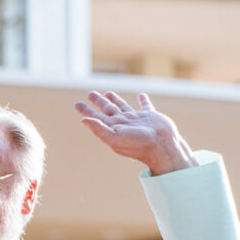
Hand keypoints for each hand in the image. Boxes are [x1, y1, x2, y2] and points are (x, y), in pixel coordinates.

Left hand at [74, 92, 195, 175]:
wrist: (161, 146)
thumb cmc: (138, 144)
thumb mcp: (114, 138)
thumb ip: (99, 129)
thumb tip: (83, 120)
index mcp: (113, 128)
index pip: (96, 117)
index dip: (86, 110)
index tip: (77, 103)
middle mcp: (123, 123)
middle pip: (107, 109)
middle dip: (98, 102)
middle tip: (91, 93)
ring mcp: (136, 119)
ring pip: (123, 106)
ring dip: (115, 99)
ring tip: (107, 93)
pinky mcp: (150, 116)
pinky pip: (145, 106)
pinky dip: (143, 101)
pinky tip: (141, 95)